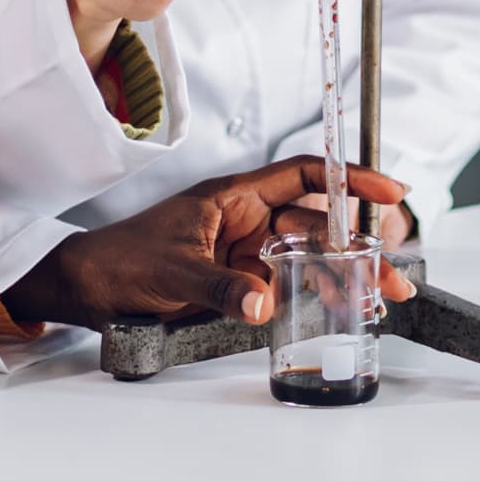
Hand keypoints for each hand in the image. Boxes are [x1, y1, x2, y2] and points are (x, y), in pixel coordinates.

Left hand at [1, 158, 411, 331]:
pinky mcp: (241, 281)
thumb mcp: (173, 273)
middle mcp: (246, 219)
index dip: (349, 178)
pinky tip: (343, 306)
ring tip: (380, 297)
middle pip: (317, 222)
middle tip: (394, 272)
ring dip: (345, 273)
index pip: (304, 174)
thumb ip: (221, 288)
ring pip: (309, 256)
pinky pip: (289, 282)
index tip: (390, 192)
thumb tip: (264, 304)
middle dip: (360, 244)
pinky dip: (318, 292)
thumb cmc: (120, 261)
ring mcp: (245, 251)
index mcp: (233, 196)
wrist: (86, 289)